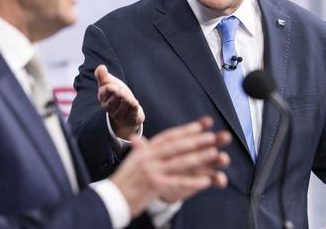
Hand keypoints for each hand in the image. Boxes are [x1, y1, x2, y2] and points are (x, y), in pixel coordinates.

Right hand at [95, 64, 143, 138]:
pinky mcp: (129, 119)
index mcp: (103, 96)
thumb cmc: (117, 93)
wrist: (127, 110)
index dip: (109, 90)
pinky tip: (135, 104)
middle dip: (119, 96)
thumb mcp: (110, 82)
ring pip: (122, 109)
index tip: (114, 86)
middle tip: (123, 92)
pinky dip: (133, 110)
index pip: (103, 93)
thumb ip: (104, 76)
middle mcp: (109, 107)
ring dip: (126, 103)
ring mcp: (119, 114)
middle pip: (112, 102)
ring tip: (130, 99)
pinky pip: (130, 115)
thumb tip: (101, 67)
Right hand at [110, 117, 230, 216]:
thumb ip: (139, 150)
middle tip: (213, 136)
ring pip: (180, 162)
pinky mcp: (155, 186)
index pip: (168, 137)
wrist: (110, 200)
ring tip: (215, 153)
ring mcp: (152, 171)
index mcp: (144, 151)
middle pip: (176, 146)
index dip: (185, 130)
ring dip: (199, 157)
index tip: (200, 126)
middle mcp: (148, 158)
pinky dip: (193, 182)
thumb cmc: (122, 181)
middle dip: (196, 140)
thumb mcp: (130, 161)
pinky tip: (206, 181)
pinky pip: (178, 182)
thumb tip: (137, 139)